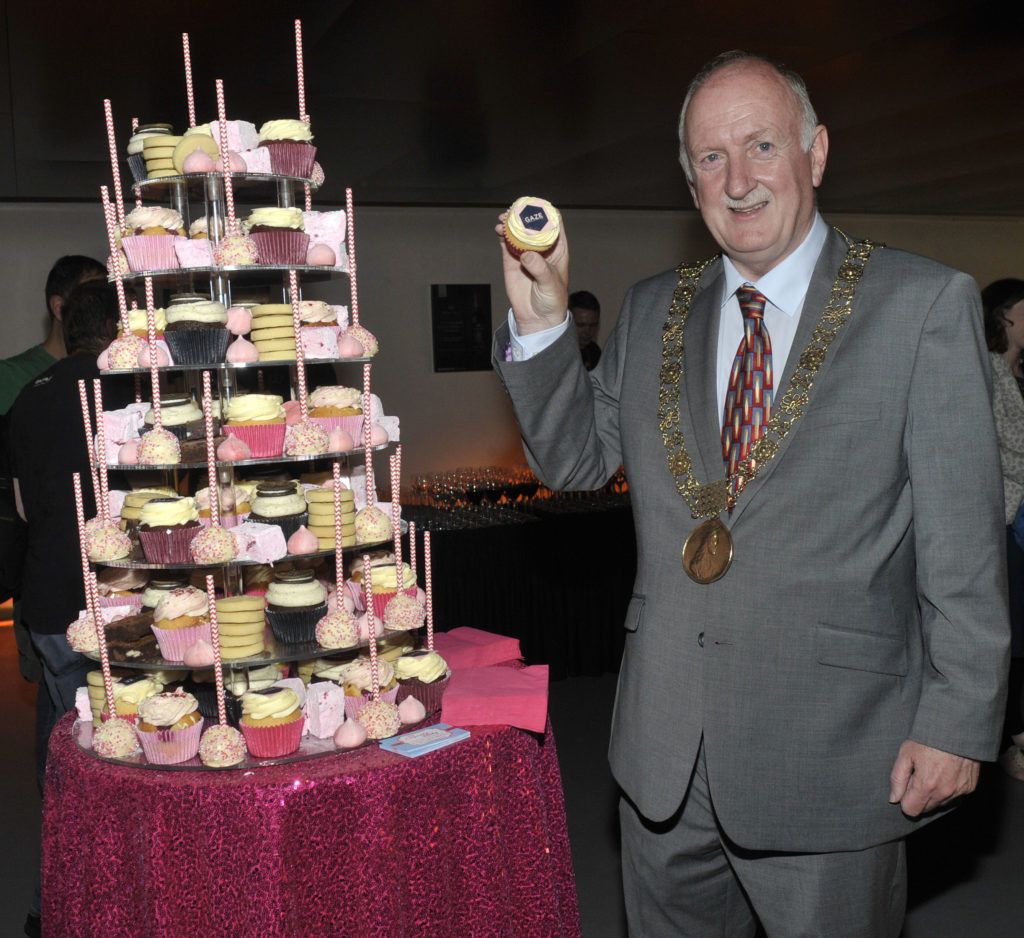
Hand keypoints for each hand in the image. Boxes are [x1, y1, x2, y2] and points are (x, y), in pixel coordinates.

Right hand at [495, 213, 568, 335]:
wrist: (537, 317)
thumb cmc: (552, 299)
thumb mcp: (550, 283)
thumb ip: (540, 268)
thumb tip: (526, 255)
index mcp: (557, 248)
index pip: (554, 223)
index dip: (546, 211)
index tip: (535, 207)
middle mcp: (541, 246)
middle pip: (533, 223)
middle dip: (523, 214)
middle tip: (514, 211)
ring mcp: (526, 252)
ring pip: (518, 230)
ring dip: (510, 222)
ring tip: (503, 219)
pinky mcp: (512, 260)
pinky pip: (506, 242)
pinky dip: (502, 234)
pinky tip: (498, 229)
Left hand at [888, 740, 978, 816]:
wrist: (957, 729)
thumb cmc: (929, 738)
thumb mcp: (906, 754)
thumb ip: (897, 779)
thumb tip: (894, 798)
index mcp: (926, 785)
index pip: (911, 810)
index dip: (905, 800)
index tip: (906, 787)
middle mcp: (944, 793)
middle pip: (926, 809)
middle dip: (919, 797)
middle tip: (919, 775)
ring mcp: (959, 791)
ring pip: (941, 804)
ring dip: (934, 795)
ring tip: (933, 772)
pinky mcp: (970, 787)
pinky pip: (955, 798)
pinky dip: (949, 790)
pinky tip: (945, 774)